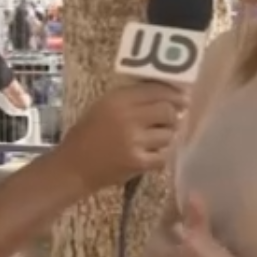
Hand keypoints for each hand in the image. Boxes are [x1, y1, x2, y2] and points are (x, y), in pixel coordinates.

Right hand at [56, 82, 185, 188]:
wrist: (74, 166)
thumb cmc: (88, 134)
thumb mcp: (104, 106)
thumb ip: (131, 98)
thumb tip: (166, 93)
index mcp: (118, 99)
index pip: (156, 90)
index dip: (173, 93)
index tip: (182, 98)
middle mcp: (128, 117)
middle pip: (168, 111)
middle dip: (172, 116)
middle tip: (169, 121)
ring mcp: (135, 141)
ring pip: (169, 134)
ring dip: (166, 137)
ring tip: (154, 140)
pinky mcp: (138, 162)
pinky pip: (164, 155)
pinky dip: (160, 155)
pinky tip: (150, 154)